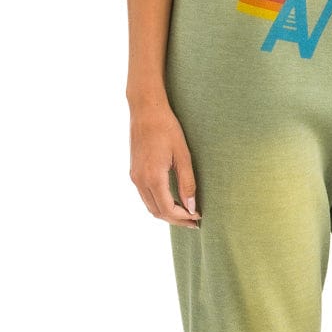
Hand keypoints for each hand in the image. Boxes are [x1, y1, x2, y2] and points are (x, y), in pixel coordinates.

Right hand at [129, 96, 201, 226]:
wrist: (146, 110)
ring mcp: (134, 177)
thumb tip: (191, 206)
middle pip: (157, 212)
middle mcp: (140, 180)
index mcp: (153, 177)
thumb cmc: (167, 128)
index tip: (197, 218)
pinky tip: (172, 201)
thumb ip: (187, 182)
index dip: (183, 218)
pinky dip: (159, 203)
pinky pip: (145, 196)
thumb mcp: (183, 155)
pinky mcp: (134, 172)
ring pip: (150, 206)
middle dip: (176, 220)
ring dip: (167, 213)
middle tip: (194, 221)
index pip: (167, 209)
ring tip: (186, 214)